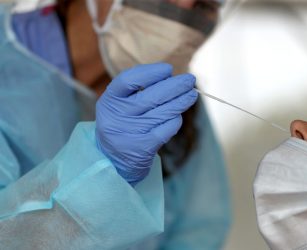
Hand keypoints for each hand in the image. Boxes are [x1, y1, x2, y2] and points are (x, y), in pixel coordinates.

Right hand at [96, 63, 197, 184]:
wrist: (114, 159)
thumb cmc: (123, 122)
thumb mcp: (121, 104)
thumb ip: (138, 89)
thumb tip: (170, 76)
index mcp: (109, 100)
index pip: (128, 80)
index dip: (150, 72)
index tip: (168, 69)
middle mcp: (117, 117)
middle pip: (150, 97)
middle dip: (175, 86)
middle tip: (190, 79)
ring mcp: (129, 133)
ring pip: (162, 113)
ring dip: (181, 102)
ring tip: (192, 95)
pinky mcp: (142, 148)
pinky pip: (166, 129)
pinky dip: (175, 121)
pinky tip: (178, 116)